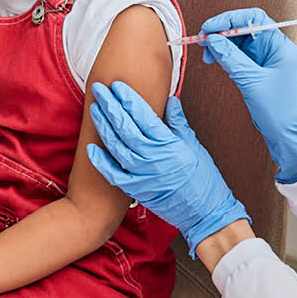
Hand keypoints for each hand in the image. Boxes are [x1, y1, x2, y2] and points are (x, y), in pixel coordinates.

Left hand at [87, 81, 248, 257]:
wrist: (206, 212)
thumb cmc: (203, 178)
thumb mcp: (194, 145)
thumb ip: (178, 122)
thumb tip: (171, 100)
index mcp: (169, 144)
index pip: (144, 115)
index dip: (128, 99)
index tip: (117, 86)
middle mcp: (154, 158)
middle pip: (126, 127)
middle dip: (110, 106)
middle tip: (99, 89)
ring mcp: (143, 175)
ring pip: (117, 146)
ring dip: (104, 126)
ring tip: (95, 108)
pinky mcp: (137, 190)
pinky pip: (114, 174)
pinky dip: (101, 161)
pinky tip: (91, 148)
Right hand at [200, 8, 296, 181]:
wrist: (287, 135)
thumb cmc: (279, 110)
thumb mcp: (251, 81)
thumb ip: (231, 57)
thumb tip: (213, 40)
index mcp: (279, 46)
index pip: (254, 18)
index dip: (230, 19)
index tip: (210, 28)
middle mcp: (274, 49)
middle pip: (245, 29)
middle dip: (222, 33)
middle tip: (203, 41)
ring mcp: (266, 60)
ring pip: (240, 43)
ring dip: (221, 45)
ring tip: (207, 55)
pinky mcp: (259, 70)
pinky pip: (240, 56)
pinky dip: (226, 56)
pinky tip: (216, 60)